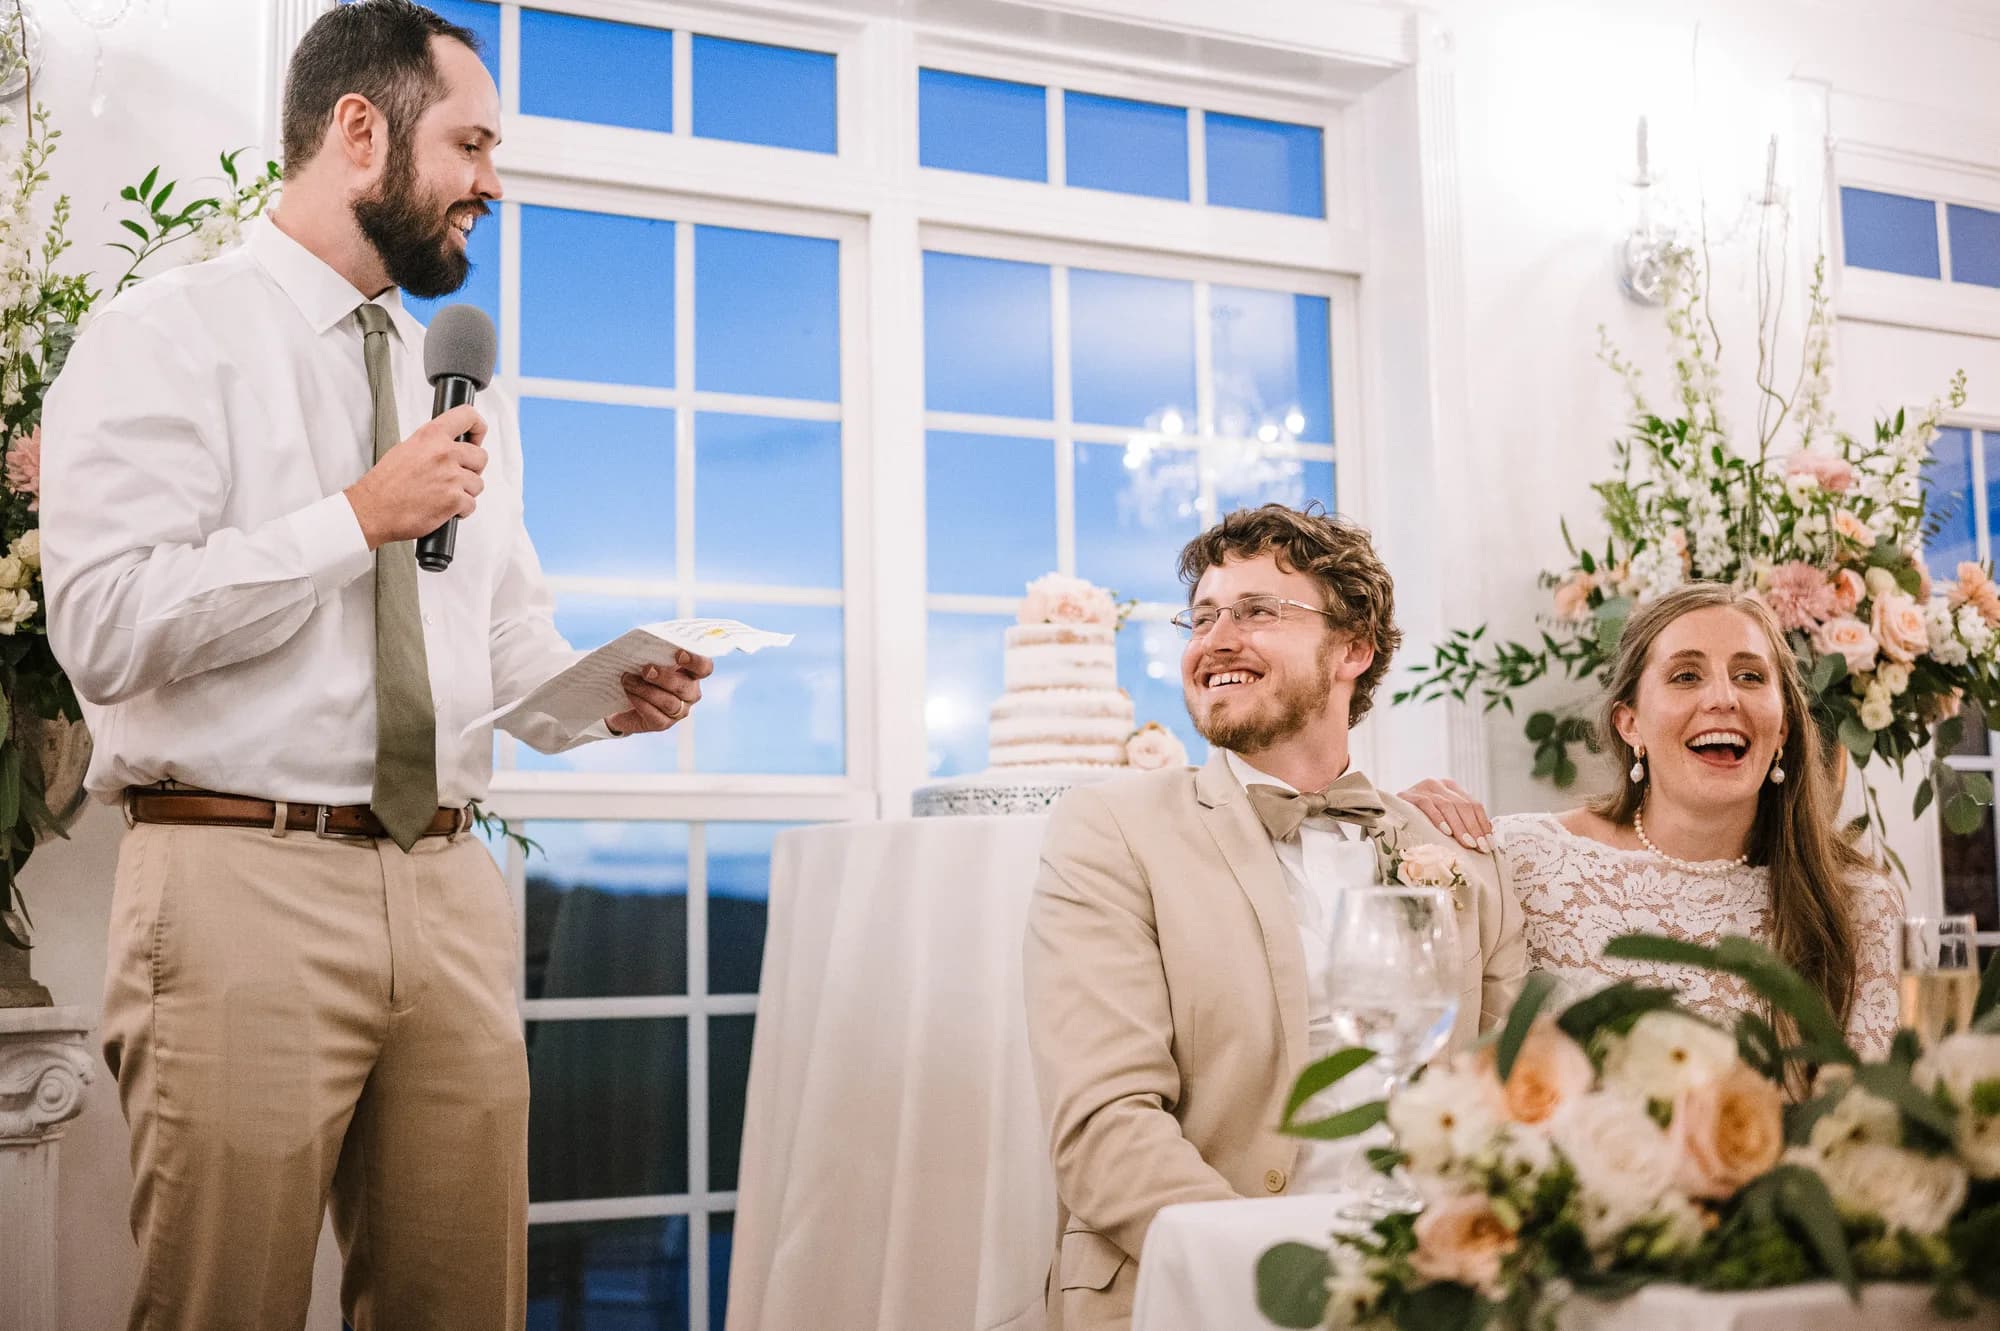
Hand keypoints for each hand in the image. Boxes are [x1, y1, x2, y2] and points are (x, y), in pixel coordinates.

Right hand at [343, 403, 487, 548]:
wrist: (373, 510)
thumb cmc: (384, 484)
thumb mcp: (405, 449)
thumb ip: (432, 444)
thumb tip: (450, 446)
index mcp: (431, 436)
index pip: (468, 417)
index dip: (478, 429)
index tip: (476, 439)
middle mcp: (443, 453)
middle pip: (481, 456)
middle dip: (472, 469)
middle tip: (456, 477)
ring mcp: (451, 476)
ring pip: (477, 483)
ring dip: (465, 492)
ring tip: (443, 495)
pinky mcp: (454, 500)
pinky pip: (471, 505)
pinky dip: (460, 511)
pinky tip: (442, 508)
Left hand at [605, 650, 714, 735]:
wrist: (621, 699)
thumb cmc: (638, 672)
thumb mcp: (647, 659)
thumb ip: (654, 652)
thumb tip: (648, 643)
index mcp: (691, 673)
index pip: (704, 668)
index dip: (696, 661)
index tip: (679, 654)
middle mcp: (690, 693)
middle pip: (686, 687)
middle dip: (665, 677)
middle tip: (646, 669)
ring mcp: (679, 710)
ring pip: (669, 703)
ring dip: (646, 690)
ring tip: (628, 680)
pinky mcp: (663, 724)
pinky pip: (655, 715)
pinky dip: (640, 703)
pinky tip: (629, 693)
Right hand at [1398, 777, 1493, 852]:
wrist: (1388, 812)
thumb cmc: (1419, 819)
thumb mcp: (1444, 816)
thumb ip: (1461, 820)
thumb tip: (1487, 836)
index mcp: (1451, 787)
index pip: (1474, 804)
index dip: (1483, 824)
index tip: (1489, 844)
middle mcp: (1439, 784)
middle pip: (1463, 805)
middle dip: (1474, 828)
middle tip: (1480, 847)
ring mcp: (1424, 788)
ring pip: (1448, 806)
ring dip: (1460, 826)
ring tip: (1467, 843)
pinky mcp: (1409, 795)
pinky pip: (1427, 805)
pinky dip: (1438, 819)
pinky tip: (1446, 832)